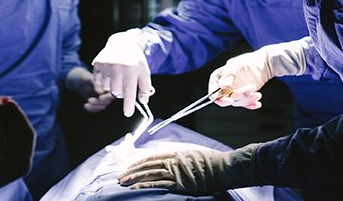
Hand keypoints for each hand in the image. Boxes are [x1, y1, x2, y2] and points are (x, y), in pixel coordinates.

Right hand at [0, 97, 34, 199]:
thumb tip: (3, 104)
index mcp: (22, 163)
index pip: (27, 133)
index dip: (19, 115)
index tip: (10, 102)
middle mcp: (17, 161)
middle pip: (18, 131)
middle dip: (9, 114)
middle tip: (0, 99)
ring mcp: (7, 159)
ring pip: (8, 132)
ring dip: (1, 117)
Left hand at [66, 67, 114, 111]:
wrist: (82, 82)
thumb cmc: (87, 79)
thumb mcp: (89, 80)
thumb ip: (95, 85)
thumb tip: (101, 91)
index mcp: (110, 85)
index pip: (112, 93)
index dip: (107, 97)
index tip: (100, 97)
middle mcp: (109, 93)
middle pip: (108, 100)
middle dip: (98, 102)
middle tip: (89, 100)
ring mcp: (105, 99)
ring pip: (103, 106)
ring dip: (94, 106)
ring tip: (86, 103)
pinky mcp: (100, 104)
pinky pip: (97, 108)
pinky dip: (91, 108)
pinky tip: (85, 105)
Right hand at [92, 30, 151, 116]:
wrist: (122, 43)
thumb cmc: (135, 60)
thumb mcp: (144, 72)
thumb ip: (145, 87)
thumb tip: (143, 101)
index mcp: (131, 69)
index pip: (129, 91)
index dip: (128, 104)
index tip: (128, 113)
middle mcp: (117, 67)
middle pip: (116, 92)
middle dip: (121, 92)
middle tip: (124, 83)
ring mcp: (106, 65)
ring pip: (107, 88)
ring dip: (112, 85)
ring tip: (117, 75)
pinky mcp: (97, 64)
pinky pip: (98, 81)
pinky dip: (104, 80)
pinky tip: (109, 72)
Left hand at [119, 144, 259, 195]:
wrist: (222, 168)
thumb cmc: (211, 162)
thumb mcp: (193, 154)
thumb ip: (180, 157)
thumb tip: (172, 160)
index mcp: (175, 153)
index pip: (151, 157)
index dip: (138, 162)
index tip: (129, 166)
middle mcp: (172, 161)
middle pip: (146, 165)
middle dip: (131, 170)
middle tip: (120, 176)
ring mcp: (175, 172)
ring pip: (148, 174)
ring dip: (133, 178)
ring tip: (122, 182)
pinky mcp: (178, 183)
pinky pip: (157, 184)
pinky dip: (143, 185)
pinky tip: (134, 188)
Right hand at [208, 40, 307, 108]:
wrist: (263, 64)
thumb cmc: (248, 61)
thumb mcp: (236, 65)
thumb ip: (228, 74)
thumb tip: (222, 85)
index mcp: (218, 77)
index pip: (213, 92)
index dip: (219, 98)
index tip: (230, 100)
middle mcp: (224, 86)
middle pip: (226, 99)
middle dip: (239, 96)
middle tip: (251, 88)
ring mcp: (234, 91)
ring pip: (237, 102)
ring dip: (248, 99)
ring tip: (258, 93)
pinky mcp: (243, 96)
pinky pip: (244, 104)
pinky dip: (251, 105)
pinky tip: (257, 103)